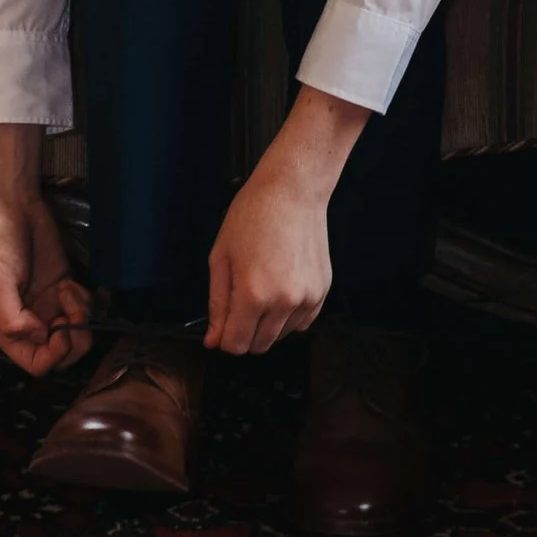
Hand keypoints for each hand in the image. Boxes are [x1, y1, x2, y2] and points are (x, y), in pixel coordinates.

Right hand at [0, 123, 93, 377]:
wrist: (12, 206)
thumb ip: (12, 318)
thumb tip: (40, 338)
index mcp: (5, 330)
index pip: (37, 364)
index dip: (54, 353)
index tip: (61, 328)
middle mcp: (28, 322)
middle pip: (61, 354)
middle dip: (74, 337)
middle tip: (72, 310)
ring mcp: (48, 305)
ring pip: (77, 333)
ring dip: (82, 317)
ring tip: (70, 291)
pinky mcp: (64, 287)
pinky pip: (85, 309)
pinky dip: (88, 302)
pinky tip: (75, 283)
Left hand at [206, 84, 364, 353]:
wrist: (292, 191)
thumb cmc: (251, 217)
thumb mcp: (221, 259)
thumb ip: (217, 304)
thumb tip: (214, 341)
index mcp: (253, 295)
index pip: (236, 344)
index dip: (224, 338)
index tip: (223, 324)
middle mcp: (283, 303)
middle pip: (259, 345)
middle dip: (244, 334)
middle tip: (240, 304)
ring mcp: (307, 299)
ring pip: (281, 336)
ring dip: (267, 325)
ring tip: (263, 290)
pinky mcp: (322, 292)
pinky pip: (303, 323)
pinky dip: (289, 317)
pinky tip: (281, 291)